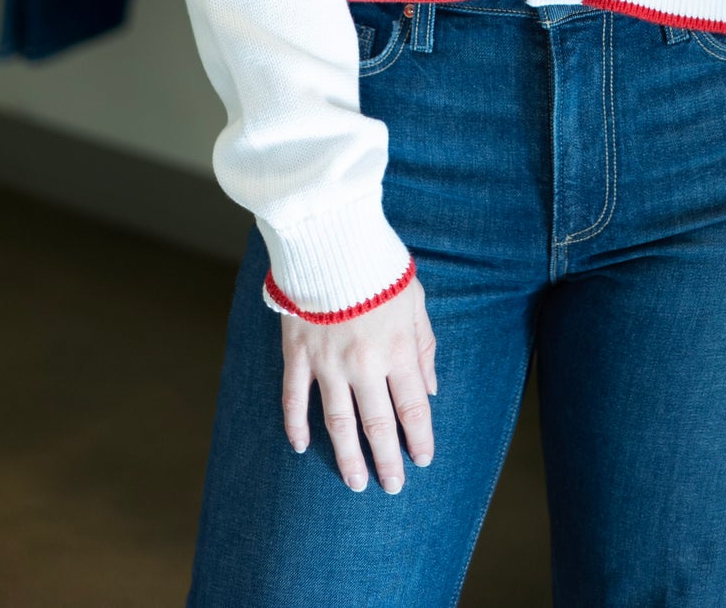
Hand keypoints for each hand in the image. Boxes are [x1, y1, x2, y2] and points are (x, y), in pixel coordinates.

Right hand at [281, 273, 436, 491]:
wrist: (331, 238)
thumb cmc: (378, 265)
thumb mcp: (415, 299)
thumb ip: (424, 345)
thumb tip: (430, 388)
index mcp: (398, 349)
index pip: (413, 407)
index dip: (419, 438)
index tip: (422, 459)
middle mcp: (364, 364)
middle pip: (378, 423)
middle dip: (387, 459)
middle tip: (392, 486)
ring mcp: (328, 362)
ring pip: (338, 422)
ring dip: (348, 455)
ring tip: (355, 481)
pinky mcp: (298, 353)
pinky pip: (295, 399)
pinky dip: (296, 425)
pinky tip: (302, 447)